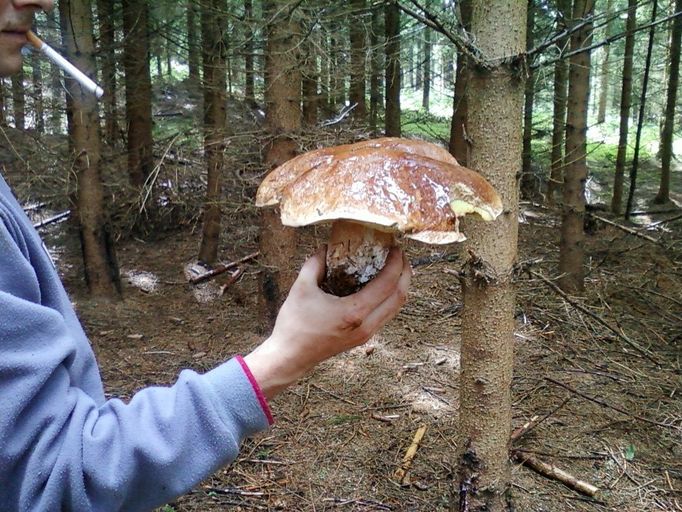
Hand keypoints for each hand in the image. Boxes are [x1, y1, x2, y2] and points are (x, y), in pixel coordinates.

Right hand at [244, 247, 410, 398]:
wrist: (290, 357)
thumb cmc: (294, 325)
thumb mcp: (301, 288)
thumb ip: (315, 263)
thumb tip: (326, 247)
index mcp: (354, 312)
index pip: (387, 284)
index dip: (396, 263)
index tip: (395, 248)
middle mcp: (366, 325)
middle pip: (400, 296)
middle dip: (405, 273)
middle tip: (401, 255)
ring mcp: (366, 334)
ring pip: (396, 308)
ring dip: (400, 286)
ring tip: (396, 268)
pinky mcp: (363, 338)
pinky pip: (386, 315)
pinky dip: (391, 298)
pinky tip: (382, 286)